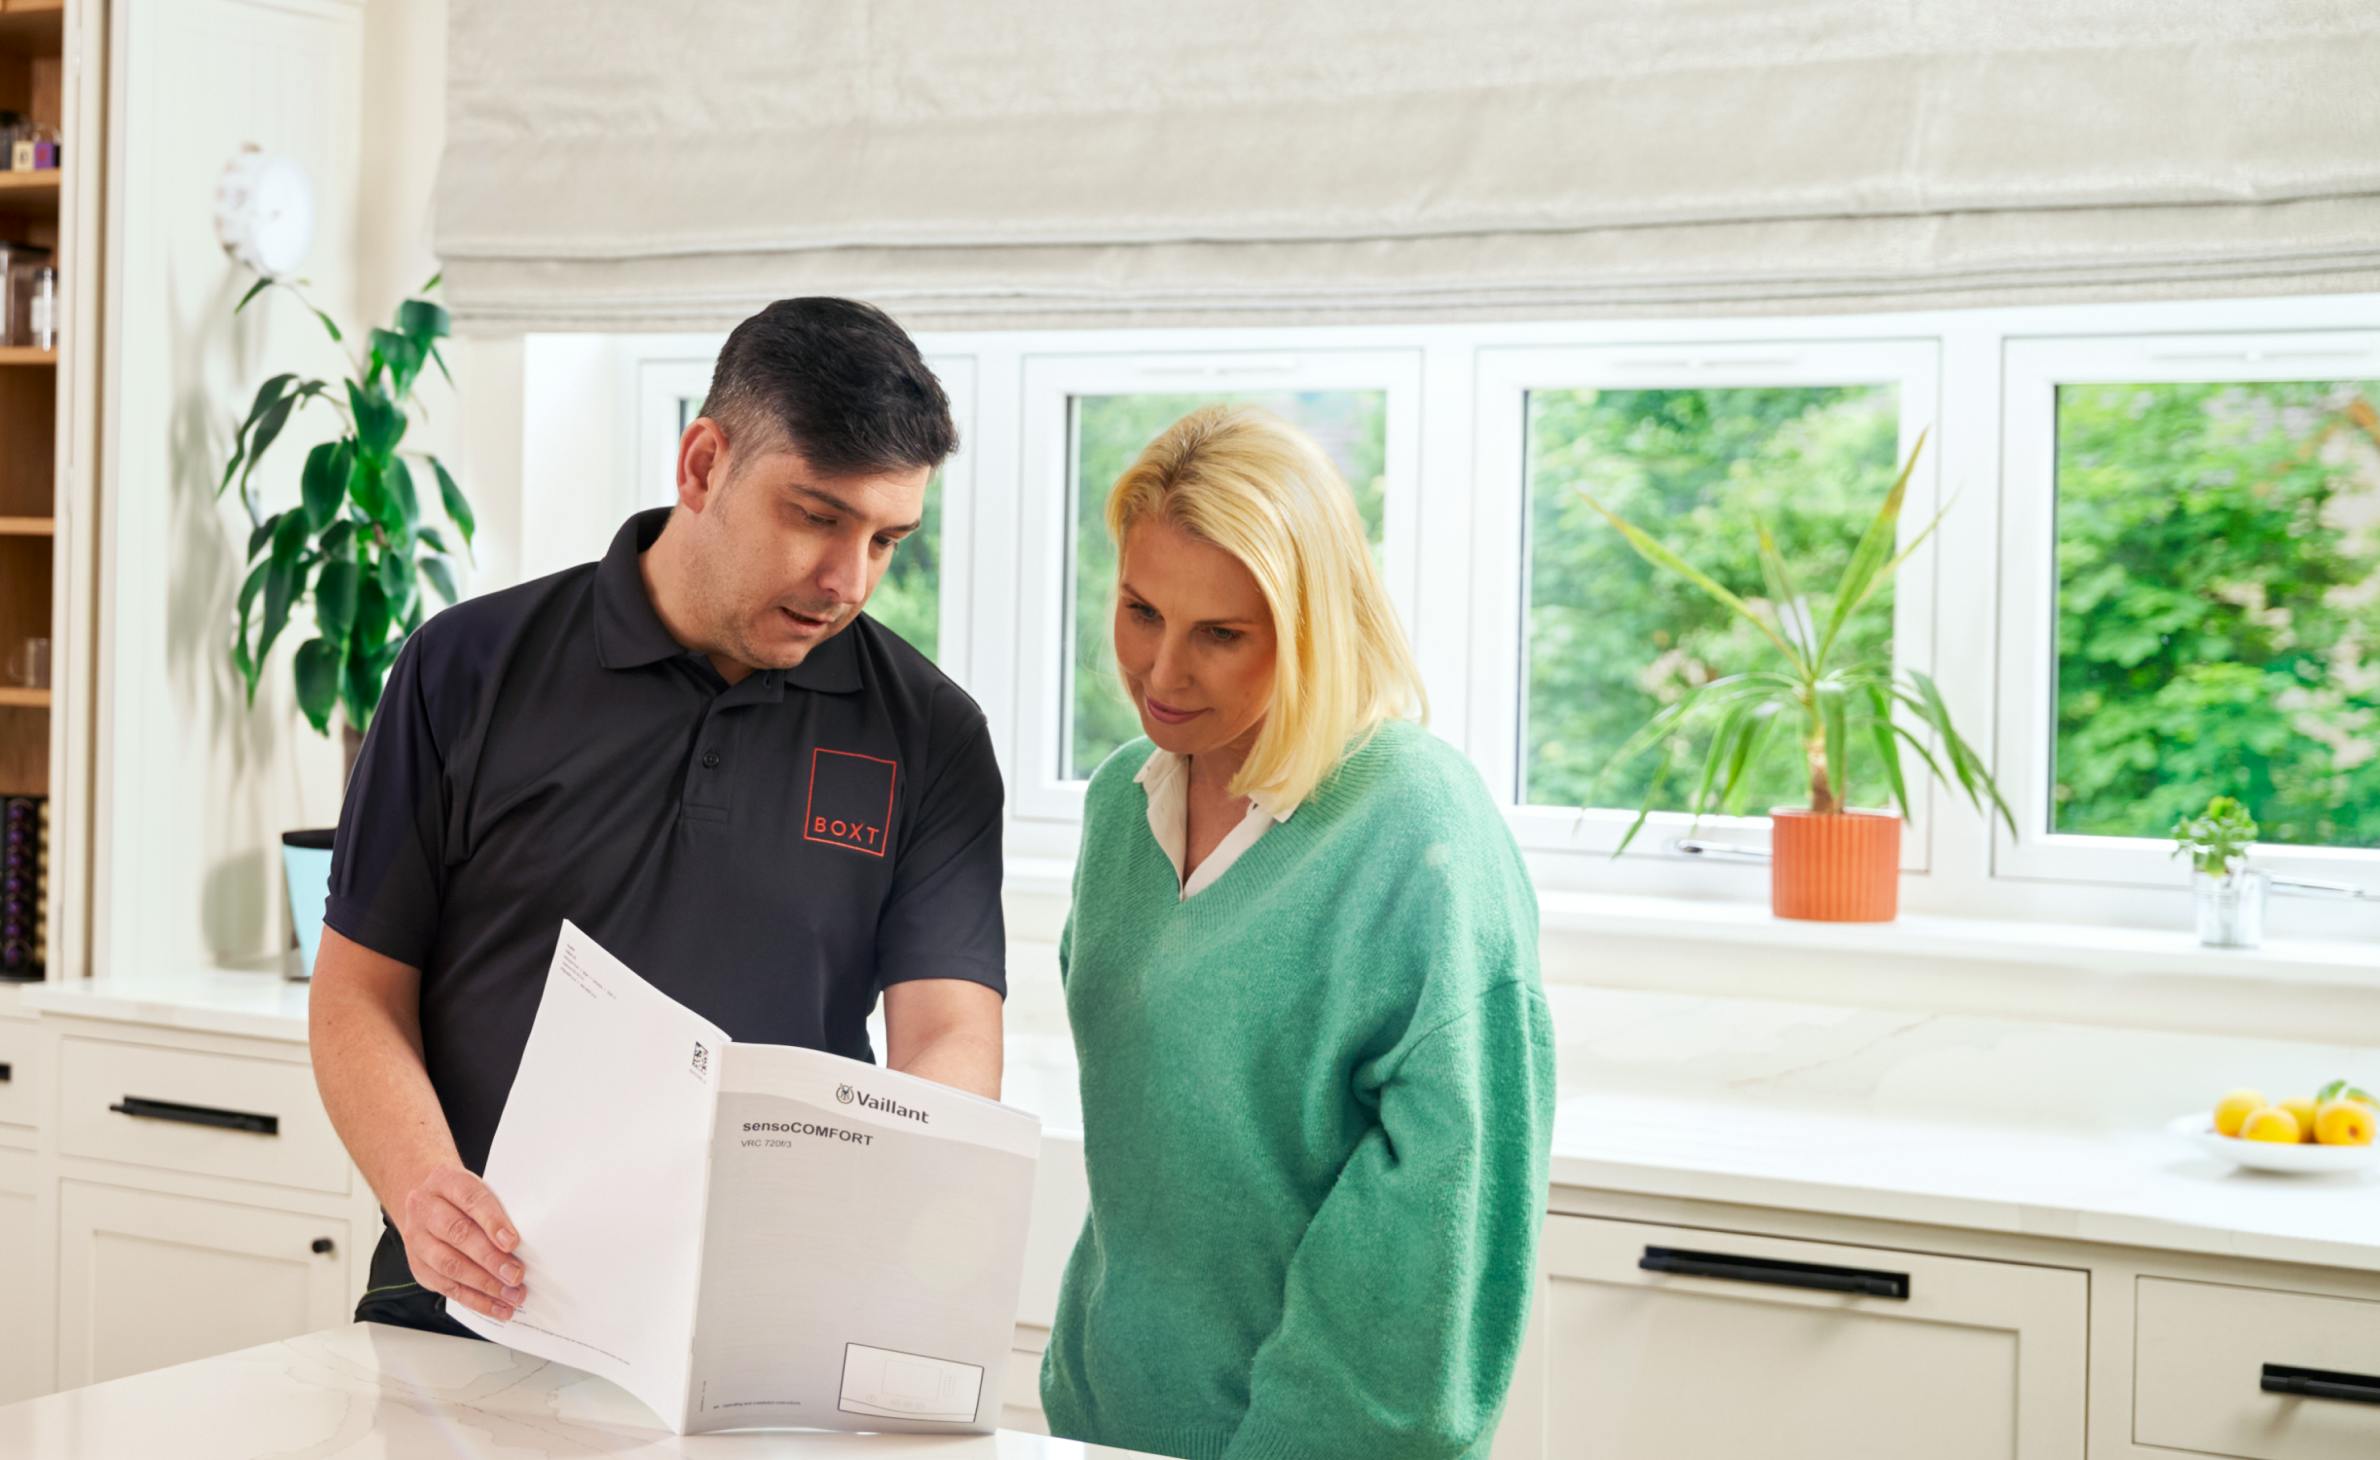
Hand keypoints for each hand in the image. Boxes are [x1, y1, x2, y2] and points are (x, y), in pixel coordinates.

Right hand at [397, 1164, 526, 1320]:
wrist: (426, 1197)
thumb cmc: (461, 1195)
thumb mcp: (480, 1186)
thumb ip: (498, 1208)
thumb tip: (527, 1239)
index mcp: (445, 1181)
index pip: (470, 1198)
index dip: (492, 1221)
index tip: (512, 1242)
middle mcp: (425, 1209)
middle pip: (457, 1235)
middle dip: (490, 1259)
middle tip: (516, 1274)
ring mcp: (418, 1239)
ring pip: (448, 1265)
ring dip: (484, 1284)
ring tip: (510, 1294)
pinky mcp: (419, 1266)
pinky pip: (446, 1287)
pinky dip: (474, 1299)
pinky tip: (496, 1306)